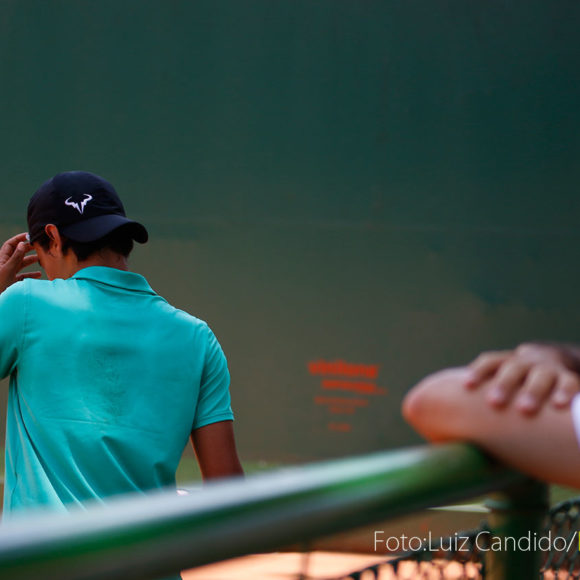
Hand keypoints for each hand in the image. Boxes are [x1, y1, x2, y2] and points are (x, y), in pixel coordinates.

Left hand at [0, 233, 40, 292]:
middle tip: (38, 246)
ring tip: (41, 259)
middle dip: (28, 248)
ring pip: (22, 263)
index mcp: (2, 258)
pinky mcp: (13, 281)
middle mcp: (6, 264)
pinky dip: (31, 275)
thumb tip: (22, 244)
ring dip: (31, 261)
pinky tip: (39, 275)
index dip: (19, 239)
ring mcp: (10, 272)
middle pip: (18, 253)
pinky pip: (24, 275)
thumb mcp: (9, 269)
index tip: (29, 235)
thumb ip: (16, 257)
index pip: (10, 244)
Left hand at [465, 343, 579, 413]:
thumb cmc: (516, 381)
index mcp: (505, 362)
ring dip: (532, 391)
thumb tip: (448, 419)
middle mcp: (525, 363)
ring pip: (540, 376)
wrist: (552, 358)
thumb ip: (480, 396)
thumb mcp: (502, 380)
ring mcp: (547, 369)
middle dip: (503, 384)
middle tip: (494, 403)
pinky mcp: (567, 377)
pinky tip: (560, 405)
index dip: (478, 371)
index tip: (466, 386)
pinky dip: (565, 392)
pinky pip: (569, 382)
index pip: (489, 362)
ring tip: (525, 409)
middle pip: (512, 369)